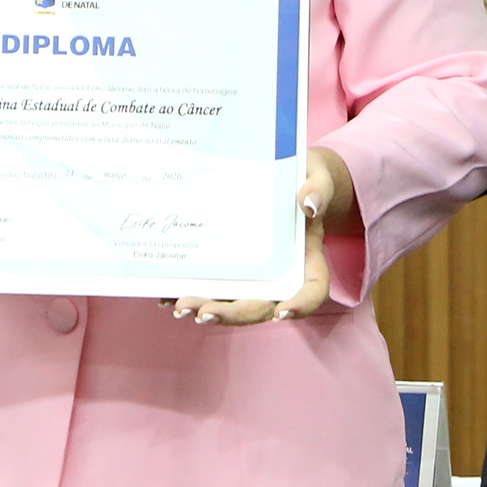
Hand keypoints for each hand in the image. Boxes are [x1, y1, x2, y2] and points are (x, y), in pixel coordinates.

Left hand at [169, 147, 353, 326]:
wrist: (285, 173)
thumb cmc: (305, 177)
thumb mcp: (317, 175)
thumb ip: (319, 188)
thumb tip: (308, 205)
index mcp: (307, 257)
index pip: (312, 289)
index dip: (300, 306)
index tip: (281, 312)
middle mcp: (280, 272)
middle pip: (262, 304)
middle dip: (233, 313)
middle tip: (204, 313)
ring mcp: (253, 272)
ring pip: (233, 299)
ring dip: (208, 307)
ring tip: (181, 305)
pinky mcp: (231, 264)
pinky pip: (213, 283)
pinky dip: (192, 290)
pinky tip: (168, 293)